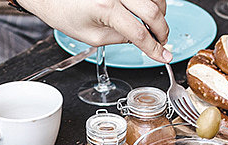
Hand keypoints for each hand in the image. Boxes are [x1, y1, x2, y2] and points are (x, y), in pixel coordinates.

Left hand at [21, 0, 172, 62]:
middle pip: (153, 12)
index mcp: (106, 8)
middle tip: (162, 42)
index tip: (163, 56)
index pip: (139, 32)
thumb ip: (118, 38)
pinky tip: (148, 11)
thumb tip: (138, 39)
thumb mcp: (91, 36)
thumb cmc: (64, 12)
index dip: (154, 48)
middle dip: (162, 31)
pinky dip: (153, 2)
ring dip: (160, 14)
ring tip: (154, 27)